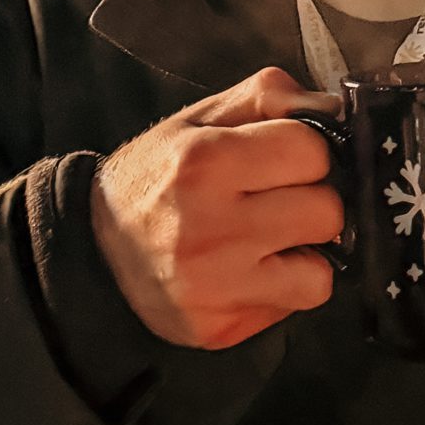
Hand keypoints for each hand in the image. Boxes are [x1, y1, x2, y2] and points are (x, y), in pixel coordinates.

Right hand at [90, 67, 343, 349]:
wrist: (94, 250)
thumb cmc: (154, 177)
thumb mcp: (197, 119)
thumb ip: (266, 97)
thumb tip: (331, 109)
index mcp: (205, 160)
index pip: (311, 151)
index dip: (308, 151)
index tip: (289, 158)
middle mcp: (210, 226)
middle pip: (326, 213)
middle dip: (313, 201)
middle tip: (281, 200)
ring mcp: (215, 285)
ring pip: (320, 274)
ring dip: (306, 254)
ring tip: (272, 240)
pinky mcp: (218, 327)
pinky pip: (291, 308)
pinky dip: (284, 288)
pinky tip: (255, 271)